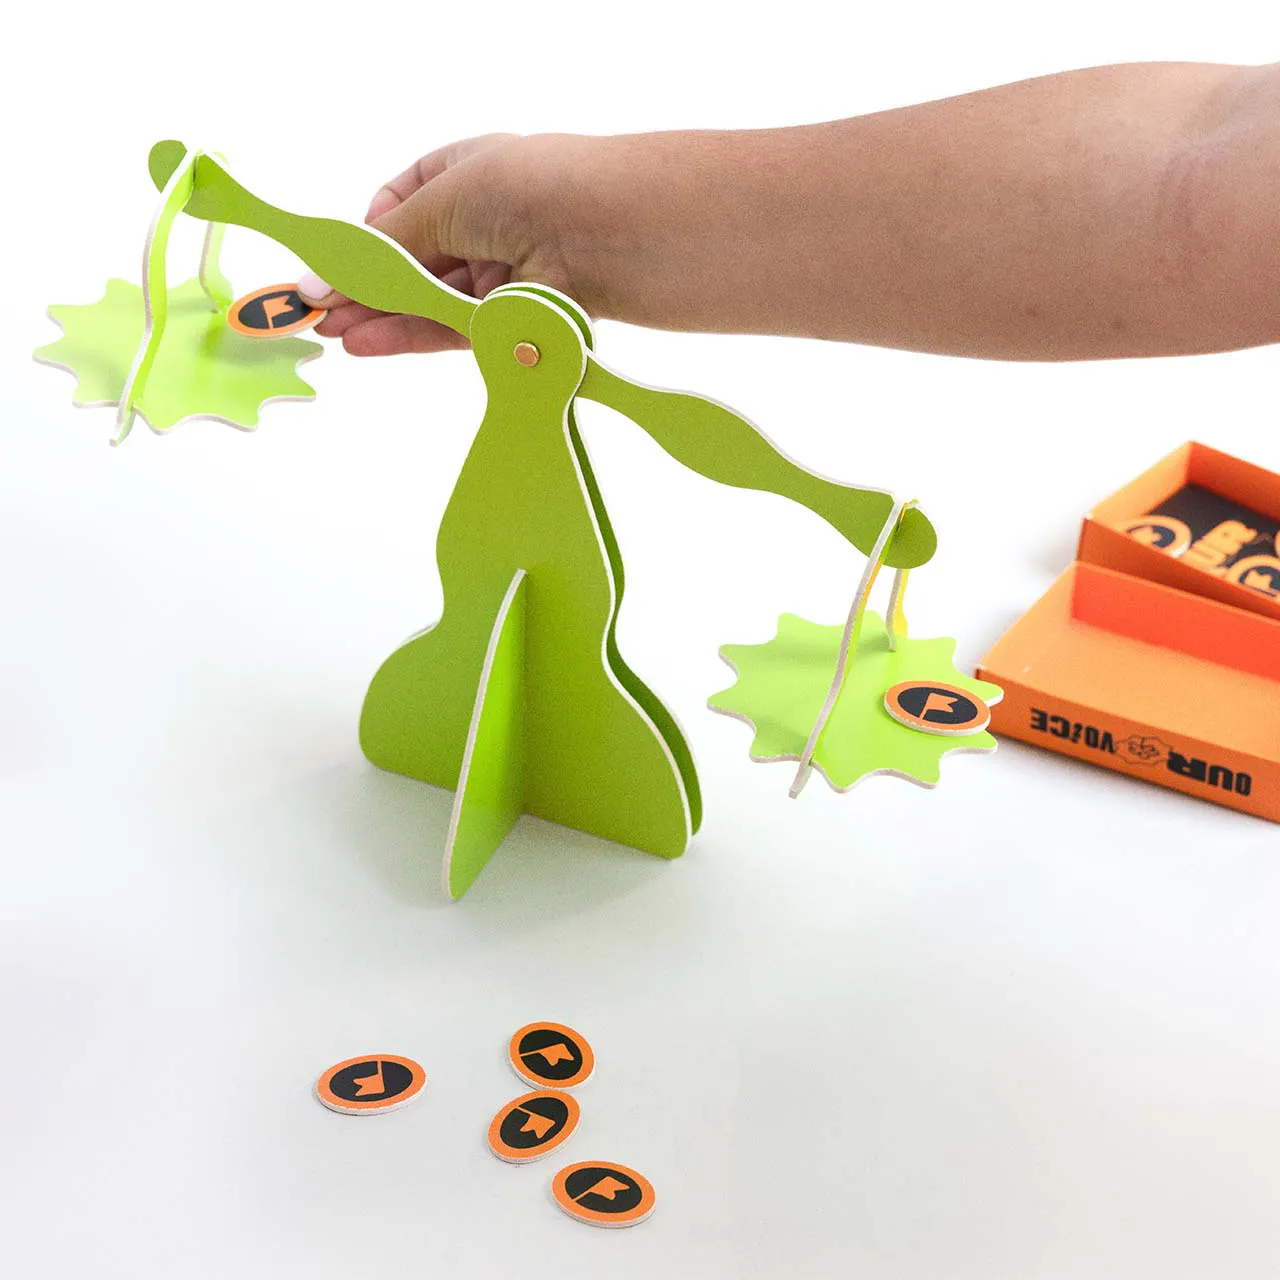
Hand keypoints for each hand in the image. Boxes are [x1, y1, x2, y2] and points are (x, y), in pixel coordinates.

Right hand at [299, 132, 595, 355]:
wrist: (612, 233)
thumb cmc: (533, 187)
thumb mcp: (445, 199)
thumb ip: (387, 245)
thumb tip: (327, 274)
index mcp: (470, 171)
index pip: (404, 203)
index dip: (369, 233)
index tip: (335, 260)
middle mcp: (486, 221)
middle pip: (412, 259)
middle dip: (364, 284)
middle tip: (316, 311)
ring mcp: (501, 272)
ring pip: (429, 299)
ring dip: (379, 315)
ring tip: (334, 333)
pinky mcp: (513, 319)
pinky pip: (453, 330)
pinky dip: (410, 335)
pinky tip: (369, 341)